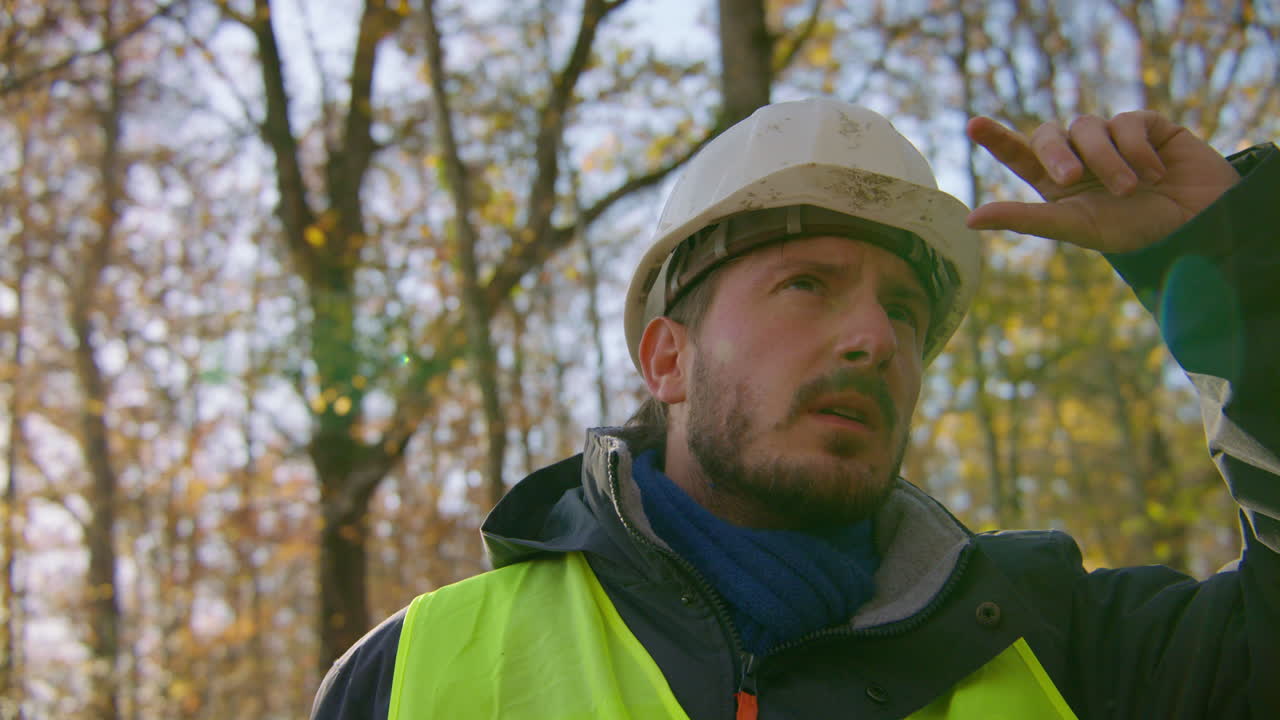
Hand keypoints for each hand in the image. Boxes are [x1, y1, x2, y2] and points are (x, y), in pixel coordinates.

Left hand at [966, 111, 1239, 252]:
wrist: (1197, 224)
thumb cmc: (1133, 233)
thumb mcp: (1075, 227)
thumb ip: (1024, 219)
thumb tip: (969, 220)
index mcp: (1056, 183)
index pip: (1020, 154)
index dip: (998, 139)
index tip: (973, 125)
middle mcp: (1079, 156)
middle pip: (1050, 135)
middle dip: (1057, 153)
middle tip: (1072, 179)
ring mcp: (1112, 138)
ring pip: (1088, 127)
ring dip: (1107, 159)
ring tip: (1132, 189)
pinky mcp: (1145, 125)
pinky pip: (1127, 122)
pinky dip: (1138, 149)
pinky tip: (1157, 173)